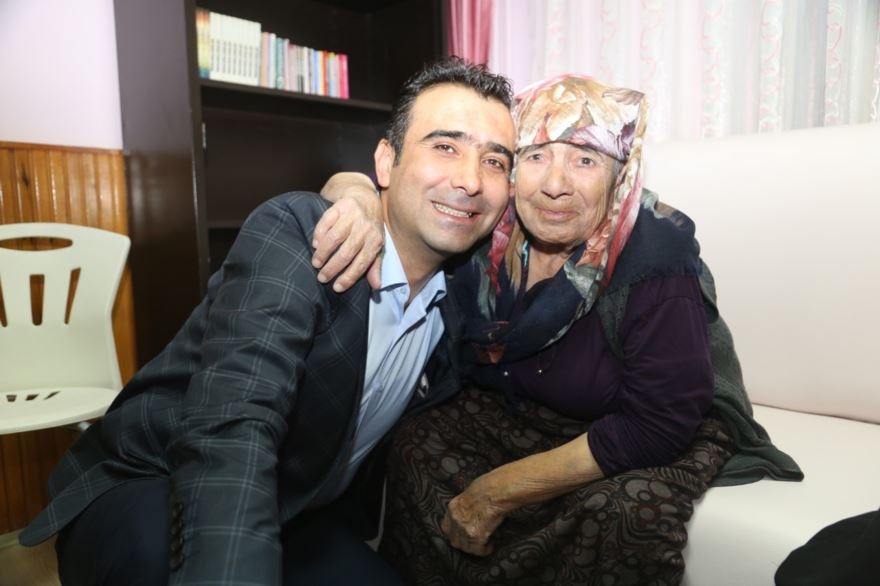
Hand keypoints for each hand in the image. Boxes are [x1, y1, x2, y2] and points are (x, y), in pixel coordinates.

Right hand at [312, 174, 383, 290]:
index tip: (336, 287)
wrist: (365, 197)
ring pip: (335, 238)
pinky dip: (319, 234)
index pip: (361, 264)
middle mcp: (365, 228)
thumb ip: (374, 265)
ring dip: (323, 253)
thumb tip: (376, 285)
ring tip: (316, 263)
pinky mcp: (340, 206)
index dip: (348, 277)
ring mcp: (353, 216)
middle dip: (332, 268)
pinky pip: (326, 222)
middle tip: (322, 278)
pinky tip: (315, 244)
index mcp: (375, 241)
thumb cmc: (370, 227)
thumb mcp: (376, 246)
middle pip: (346, 253)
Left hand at [441, 475, 508, 555]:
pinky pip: (478, 550)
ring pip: (465, 547)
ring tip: (484, 545)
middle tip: (474, 543)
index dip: (455, 533)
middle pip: (454, 540)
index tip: (463, 534)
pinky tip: (490, 547)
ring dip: (475, 548)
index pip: (446, 527)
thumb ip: (467, 506)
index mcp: (453, 507)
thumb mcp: (471, 494)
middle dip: (464, 543)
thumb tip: (472, 513)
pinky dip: (484, 550)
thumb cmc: (489, 487)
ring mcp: (464, 528)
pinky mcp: (475, 535)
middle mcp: (455, 519)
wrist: (497, 490)